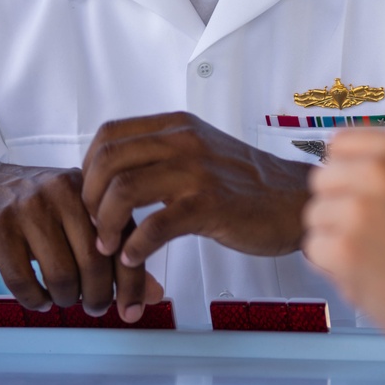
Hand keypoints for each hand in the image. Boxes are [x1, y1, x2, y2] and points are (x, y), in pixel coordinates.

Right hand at [0, 164, 162, 322]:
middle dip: (98, 296)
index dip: (131, 282)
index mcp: (89, 189)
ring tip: (64, 298)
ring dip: (66, 299)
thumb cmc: (44, 209)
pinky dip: (35, 300)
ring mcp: (27, 208)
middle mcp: (60, 191)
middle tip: (95, 307)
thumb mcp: (82, 219)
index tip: (131, 312)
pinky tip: (39, 297)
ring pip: (60, 275)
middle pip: (92, 261)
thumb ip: (117, 251)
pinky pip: (24, 282)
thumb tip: (155, 295)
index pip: (122, 240)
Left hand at [81, 112, 309, 269]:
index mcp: (177, 126)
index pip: (109, 135)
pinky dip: (135, 246)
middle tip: (92, 225)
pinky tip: (133, 258)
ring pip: (124, 190)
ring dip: (105, 223)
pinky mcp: (210, 205)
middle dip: (89, 197)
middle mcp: (183, 141)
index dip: (88, 167)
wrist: (295, 201)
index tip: (89, 196)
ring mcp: (197, 172)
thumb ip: (162, 155)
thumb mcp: (200, 152)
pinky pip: (156, 226)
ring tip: (107, 245)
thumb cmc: (246, 184)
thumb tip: (114, 176)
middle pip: (108, 160)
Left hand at [302, 84, 384, 358]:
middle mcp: (378, 172)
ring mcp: (357, 211)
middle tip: (379, 233)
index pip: (340, 144)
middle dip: (340, 206)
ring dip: (337, 239)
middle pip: (322, 180)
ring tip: (378, 256)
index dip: (350, 173)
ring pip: (316, 217)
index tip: (372, 197)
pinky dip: (335, 268)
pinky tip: (369, 274)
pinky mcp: (344, 251)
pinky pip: (314, 250)